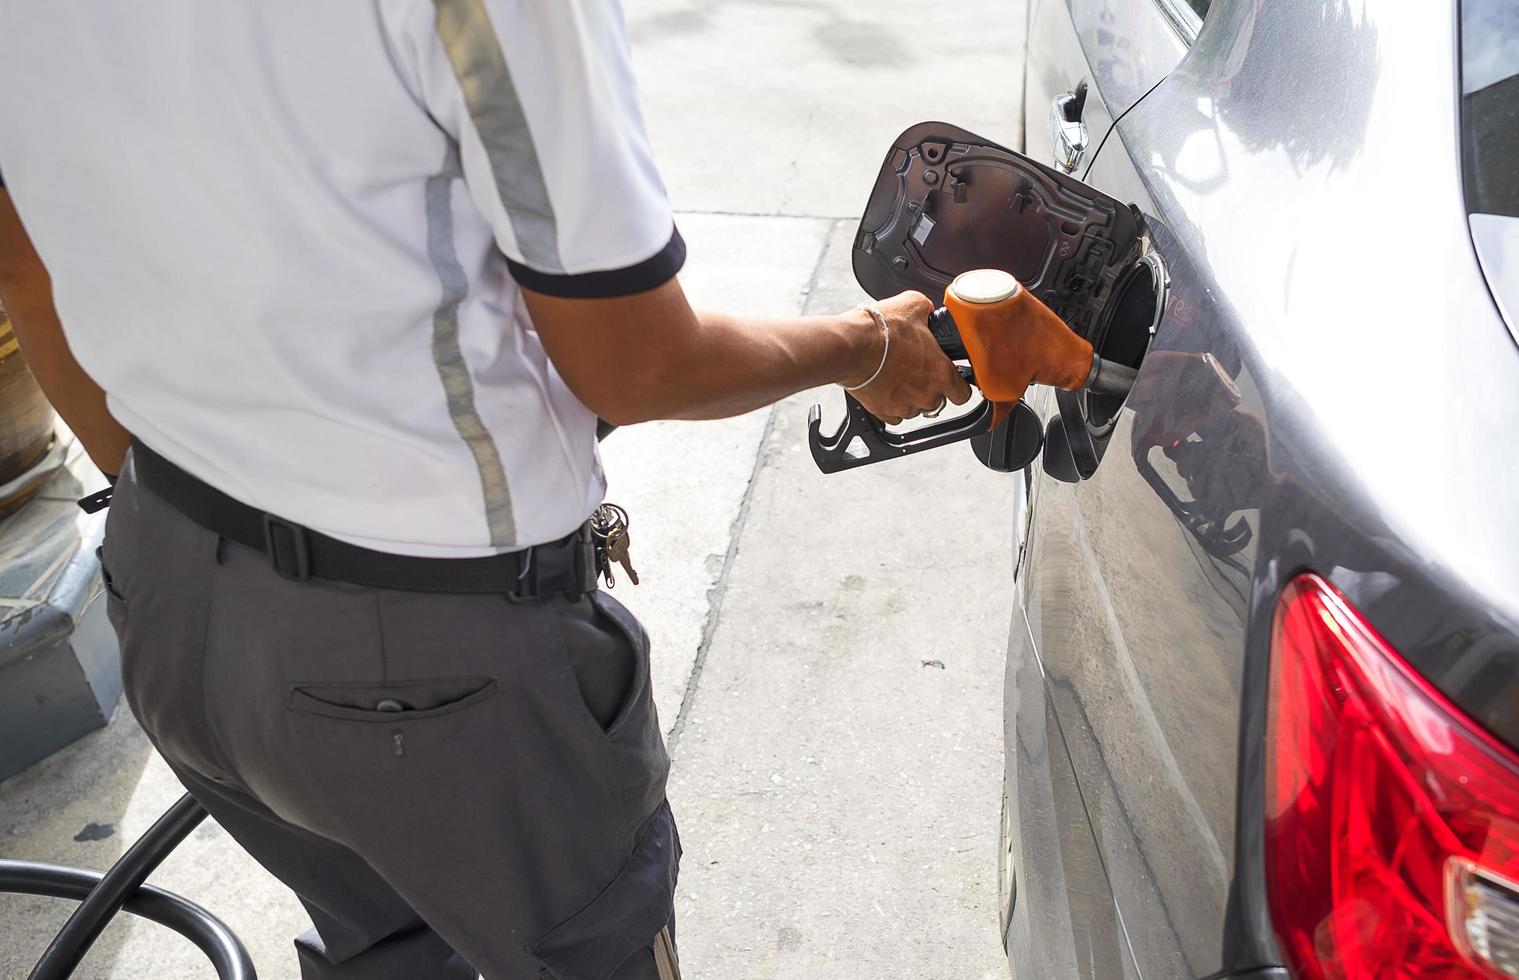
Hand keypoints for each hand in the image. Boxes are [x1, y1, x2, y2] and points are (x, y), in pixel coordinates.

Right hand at [844, 291, 973, 424]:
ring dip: (911, 396)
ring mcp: (904, 406)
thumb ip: (928, 311)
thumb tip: (926, 312)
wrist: (851, 346)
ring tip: (897, 374)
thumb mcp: (914, 304)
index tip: (952, 380)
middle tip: (918, 370)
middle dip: (931, 388)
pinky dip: (891, 404)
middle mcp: (926, 394)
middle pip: (938, 401)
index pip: (963, 394)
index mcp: (941, 373)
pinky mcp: (882, 411)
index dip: (958, 386)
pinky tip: (885, 385)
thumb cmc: (881, 329)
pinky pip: (894, 415)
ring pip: (915, 408)